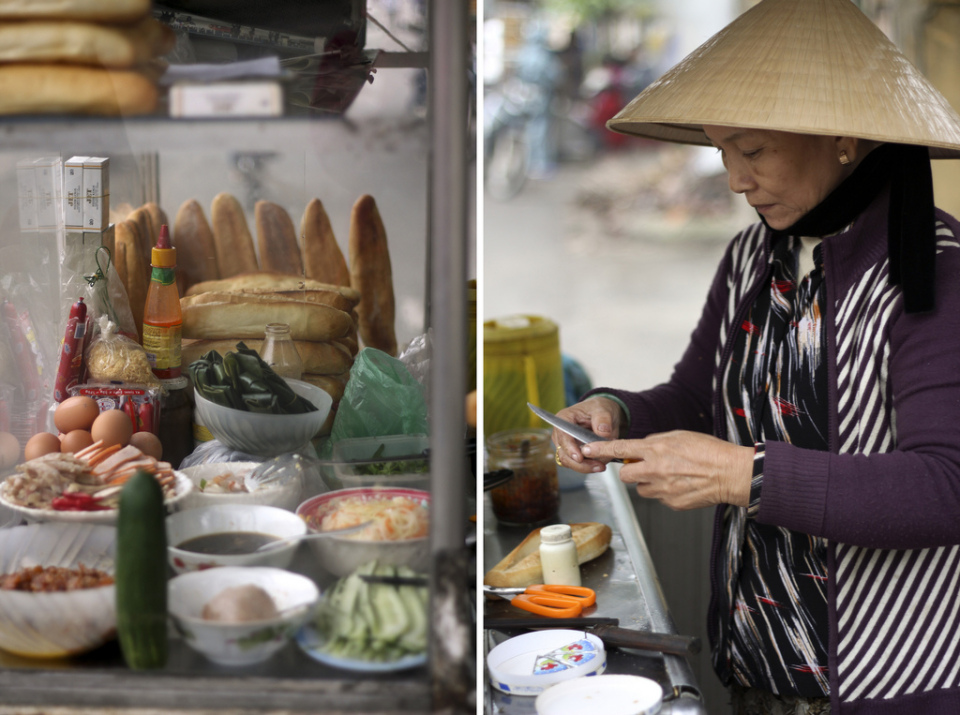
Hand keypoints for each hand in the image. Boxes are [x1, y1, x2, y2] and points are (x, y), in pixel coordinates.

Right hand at [553, 397, 623, 473]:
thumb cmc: (598, 408)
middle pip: (564, 454)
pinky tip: (599, 464)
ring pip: (569, 462)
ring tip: (601, 465)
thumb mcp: (603, 409)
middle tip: (599, 465)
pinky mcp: (572, 453)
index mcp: (564, 419)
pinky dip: (587, 466)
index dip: (570, 448)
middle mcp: (560, 433)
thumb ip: (603, 419)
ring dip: (585, 467)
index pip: (563, 436)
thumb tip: (603, 432)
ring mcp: (565, 445)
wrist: (602, 414)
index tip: (580, 457)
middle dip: (580, 463)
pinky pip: (576, 464)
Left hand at [581, 431, 752, 509]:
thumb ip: (655, 442)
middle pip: (625, 475)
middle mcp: (655, 470)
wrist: (731, 474)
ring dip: (648, 483)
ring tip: (670, 476)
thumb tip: (642, 448)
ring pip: (641, 489)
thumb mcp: (679, 436)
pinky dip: (664, 492)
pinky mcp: (671, 503)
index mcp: (656, 449)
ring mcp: (662, 489)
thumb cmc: (709, 451)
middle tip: (645, 467)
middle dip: (630, 472)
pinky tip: (680, 485)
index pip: (620, 448)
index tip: (586, 449)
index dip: (600, 449)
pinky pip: (658, 498)